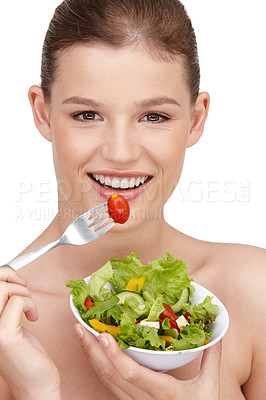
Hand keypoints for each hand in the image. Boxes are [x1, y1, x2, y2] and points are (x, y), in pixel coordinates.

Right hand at [0, 267, 60, 399]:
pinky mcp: (3, 335)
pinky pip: (18, 301)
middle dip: (12, 279)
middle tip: (24, 290)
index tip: (17, 282)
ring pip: (4, 289)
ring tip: (29, 308)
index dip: (4, 275)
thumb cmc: (24, 353)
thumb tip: (8, 278)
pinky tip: (33, 317)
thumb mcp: (10, 321)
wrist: (34, 382)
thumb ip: (4, 302)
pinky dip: (30, 303)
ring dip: (23, 293)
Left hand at [74, 323, 221, 399]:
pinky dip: (98, 366)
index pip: (133, 375)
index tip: (103, 336)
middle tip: (78, 327)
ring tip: (80, 334)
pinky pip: (109, 385)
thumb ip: (211, 358)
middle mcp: (144, 399)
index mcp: (163, 393)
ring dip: (90, 357)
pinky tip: (93, 352)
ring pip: (106, 380)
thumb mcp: (210, 387)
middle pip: (111, 375)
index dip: (115, 356)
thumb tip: (216, 333)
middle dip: (91, 350)